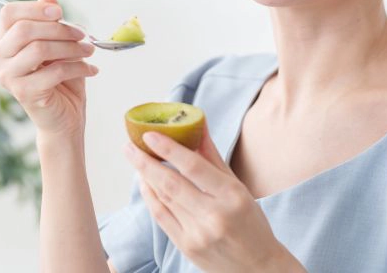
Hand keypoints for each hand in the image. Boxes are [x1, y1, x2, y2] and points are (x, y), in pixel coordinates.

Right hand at [0, 0, 97, 137]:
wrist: (65, 116)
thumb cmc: (61, 77)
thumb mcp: (59, 44)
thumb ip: (50, 21)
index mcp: (3, 41)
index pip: (9, 13)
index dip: (35, 8)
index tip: (60, 13)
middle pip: (24, 29)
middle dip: (60, 28)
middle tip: (83, 34)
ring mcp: (7, 77)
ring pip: (39, 49)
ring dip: (72, 47)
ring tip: (90, 50)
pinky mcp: (23, 93)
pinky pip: (54, 71)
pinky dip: (79, 67)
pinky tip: (91, 69)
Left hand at [124, 120, 304, 272]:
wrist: (257, 266)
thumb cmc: (250, 222)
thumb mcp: (239, 187)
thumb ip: (214, 158)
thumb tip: (198, 126)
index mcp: (232, 195)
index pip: (194, 166)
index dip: (169, 149)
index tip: (150, 135)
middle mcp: (214, 215)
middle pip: (171, 184)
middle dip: (145, 162)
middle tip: (129, 146)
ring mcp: (197, 233)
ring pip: (163, 200)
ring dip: (145, 177)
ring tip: (135, 159)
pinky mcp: (186, 246)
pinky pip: (161, 217)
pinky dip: (150, 198)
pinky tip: (145, 183)